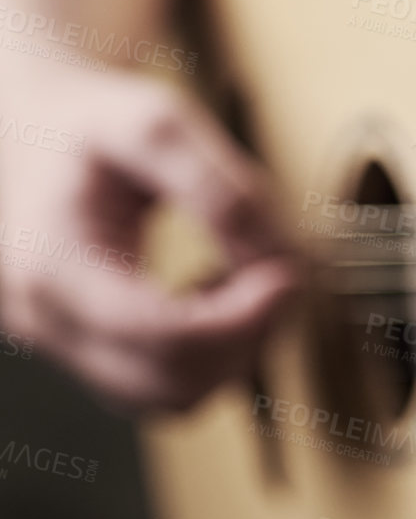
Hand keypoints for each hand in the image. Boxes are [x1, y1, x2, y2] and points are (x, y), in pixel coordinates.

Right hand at [0, 63, 298, 409]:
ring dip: (230, 352)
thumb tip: (276, 258)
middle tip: (275, 273)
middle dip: (246, 336)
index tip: (286, 278)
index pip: (163, 336)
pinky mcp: (84, 350)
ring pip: (172, 398)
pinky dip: (206, 356)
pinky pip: (159, 386)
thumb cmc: (84, 120)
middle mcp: (45, 318)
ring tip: (239, 279)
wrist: (22, 124)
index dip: (243, 319)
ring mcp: (60, 342)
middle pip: (174, 382)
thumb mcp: (155, 122)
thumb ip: (221, 188)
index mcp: (52, 262)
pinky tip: (213, 296)